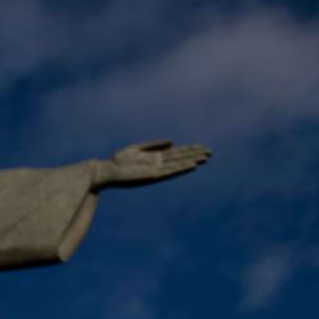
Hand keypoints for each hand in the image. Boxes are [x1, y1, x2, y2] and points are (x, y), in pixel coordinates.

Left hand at [93, 141, 210, 189]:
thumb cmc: (119, 160)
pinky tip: (191, 165)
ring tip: (205, 158)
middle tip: (210, 152)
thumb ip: (154, 144)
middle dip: (195, 155)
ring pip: (178, 165)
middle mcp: (158, 164)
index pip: (177, 152)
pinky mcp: (152, 176)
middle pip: (180, 158)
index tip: (202, 146)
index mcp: (155, 157)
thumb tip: (172, 142)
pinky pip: (170, 172)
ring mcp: (157, 170)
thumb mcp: (138, 148)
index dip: (190, 149)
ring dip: (191, 161)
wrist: (108, 170)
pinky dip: (181, 168)